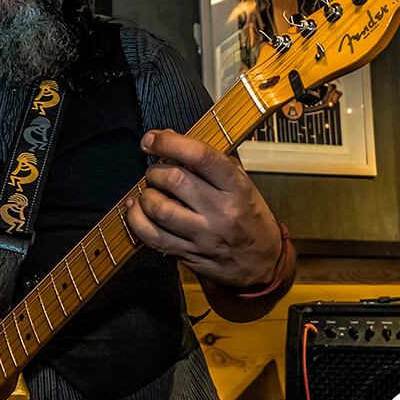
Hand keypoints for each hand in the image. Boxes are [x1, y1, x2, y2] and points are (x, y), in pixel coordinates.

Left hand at [127, 129, 281, 288]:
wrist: (263, 263)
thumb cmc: (249, 217)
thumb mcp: (242, 183)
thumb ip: (209, 160)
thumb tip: (169, 137)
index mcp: (237, 187)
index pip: (201, 156)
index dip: (169, 143)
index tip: (152, 139)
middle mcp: (222, 211)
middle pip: (175, 181)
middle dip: (155, 172)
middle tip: (156, 173)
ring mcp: (204, 236)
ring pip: (160, 210)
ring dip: (146, 196)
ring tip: (150, 193)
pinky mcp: (190, 254)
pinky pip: (153, 237)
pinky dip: (137, 220)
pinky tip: (137, 210)